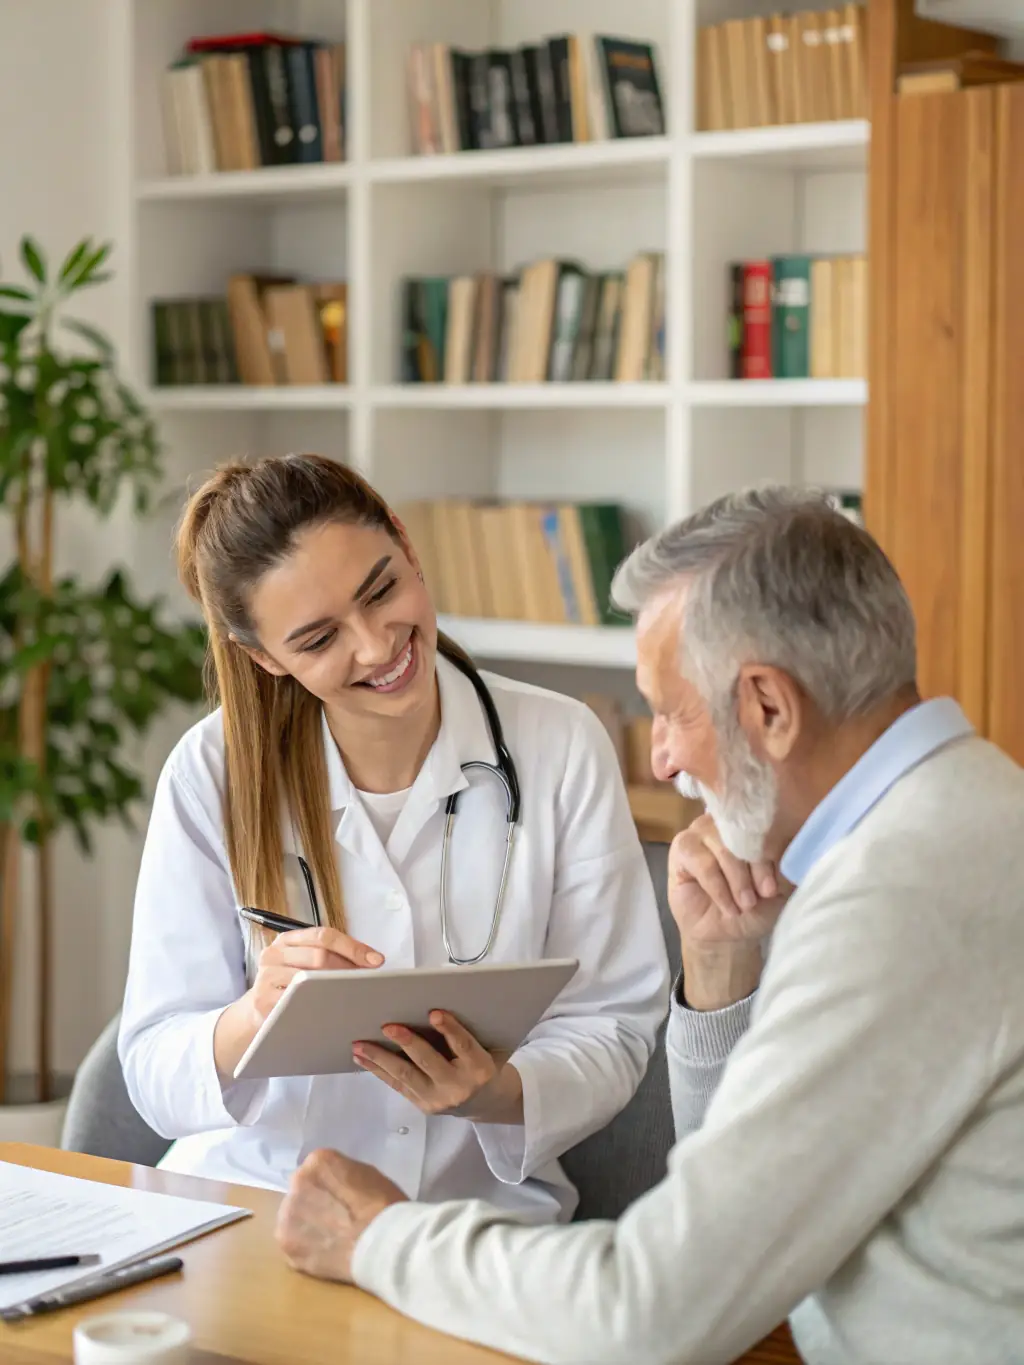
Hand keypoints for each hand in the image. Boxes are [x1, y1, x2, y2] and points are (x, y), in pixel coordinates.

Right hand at [248, 926, 384, 1025]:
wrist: (256, 1010)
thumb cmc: (288, 985)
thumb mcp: (303, 963)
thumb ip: (329, 957)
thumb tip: (369, 962)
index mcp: (287, 940)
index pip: (324, 936)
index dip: (353, 947)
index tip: (376, 960)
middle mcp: (273, 954)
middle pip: (319, 956)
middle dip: (348, 968)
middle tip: (368, 981)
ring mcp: (266, 978)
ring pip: (308, 979)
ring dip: (336, 987)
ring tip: (355, 995)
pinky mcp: (263, 1002)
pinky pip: (295, 1002)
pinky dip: (317, 1005)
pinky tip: (331, 1010)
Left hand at [276, 1149, 405, 1283]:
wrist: (382, 1244)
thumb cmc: (384, 1206)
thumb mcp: (367, 1175)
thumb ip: (342, 1175)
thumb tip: (335, 1186)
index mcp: (319, 1161)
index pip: (317, 1169)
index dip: (329, 1185)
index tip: (340, 1198)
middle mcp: (297, 1181)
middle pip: (301, 1191)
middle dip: (313, 1203)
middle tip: (333, 1219)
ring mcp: (288, 1213)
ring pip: (293, 1217)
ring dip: (305, 1226)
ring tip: (328, 1239)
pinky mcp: (285, 1242)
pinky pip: (291, 1241)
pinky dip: (304, 1247)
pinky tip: (322, 1253)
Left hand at [352, 1011, 523, 1123]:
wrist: (486, 1103)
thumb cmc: (486, 1064)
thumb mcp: (489, 1047)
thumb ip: (471, 1031)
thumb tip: (436, 1004)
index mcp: (480, 1069)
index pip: (463, 1046)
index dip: (450, 1029)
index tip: (434, 1012)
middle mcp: (458, 1087)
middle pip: (429, 1062)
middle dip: (407, 1043)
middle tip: (387, 1026)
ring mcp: (438, 1099)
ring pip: (406, 1076)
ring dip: (380, 1058)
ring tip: (360, 1044)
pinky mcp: (423, 1106)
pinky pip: (398, 1085)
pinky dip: (378, 1070)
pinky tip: (362, 1058)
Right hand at [669, 814, 791, 1011]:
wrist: (727, 933)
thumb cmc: (757, 906)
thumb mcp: (781, 888)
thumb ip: (789, 864)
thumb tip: (801, 847)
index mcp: (756, 824)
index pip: (766, 823)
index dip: (772, 853)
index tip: (775, 886)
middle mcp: (729, 820)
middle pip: (744, 833)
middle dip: (756, 867)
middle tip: (764, 894)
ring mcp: (702, 830)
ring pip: (724, 848)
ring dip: (737, 881)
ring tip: (745, 904)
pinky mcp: (683, 847)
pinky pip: (703, 863)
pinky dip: (718, 888)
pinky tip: (728, 907)